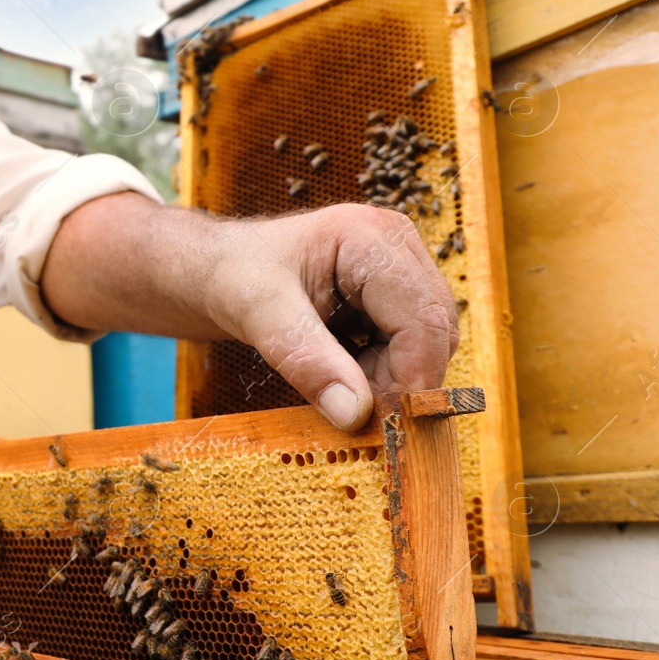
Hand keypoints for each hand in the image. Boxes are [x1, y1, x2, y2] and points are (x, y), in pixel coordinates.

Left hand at [197, 205, 457, 428]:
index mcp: (372, 237)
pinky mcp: (396, 294)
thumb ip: (306, 360)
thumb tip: (354, 414)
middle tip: (353, 410)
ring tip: (336, 381)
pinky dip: (384, 371)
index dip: (412, 376)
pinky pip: (412, 347)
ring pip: (429, 344)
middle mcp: (398, 246)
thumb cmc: (235, 277)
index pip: (422, 317)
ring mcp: (402, 268)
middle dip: (401, 380)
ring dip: (392, 378)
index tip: (382, 422)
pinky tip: (343, 369)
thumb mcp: (259, 316)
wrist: (222, 271)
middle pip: (435, 331)